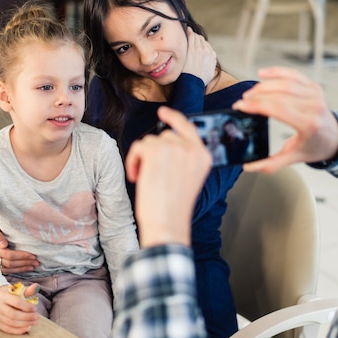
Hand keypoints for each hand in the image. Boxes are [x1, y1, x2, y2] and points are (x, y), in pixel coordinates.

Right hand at [0, 228, 38, 273]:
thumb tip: (3, 245)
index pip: (9, 255)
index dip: (21, 256)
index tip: (32, 255)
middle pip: (10, 263)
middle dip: (25, 262)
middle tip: (36, 261)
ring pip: (9, 268)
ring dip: (23, 268)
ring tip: (34, 265)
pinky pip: (8, 271)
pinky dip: (18, 270)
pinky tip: (27, 268)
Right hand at [0, 284, 38, 333]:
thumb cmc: (13, 294)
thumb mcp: (20, 290)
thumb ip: (28, 290)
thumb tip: (36, 286)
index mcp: (4, 296)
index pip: (16, 302)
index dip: (27, 307)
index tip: (35, 308)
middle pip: (13, 314)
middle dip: (27, 317)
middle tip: (36, 317)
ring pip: (10, 323)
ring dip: (24, 324)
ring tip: (33, 322)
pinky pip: (7, 329)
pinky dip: (18, 330)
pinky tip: (27, 328)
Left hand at [125, 106, 211, 246]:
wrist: (167, 224)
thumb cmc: (174, 209)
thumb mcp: (188, 178)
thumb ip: (184, 158)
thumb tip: (165, 140)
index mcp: (204, 156)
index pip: (189, 128)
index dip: (174, 119)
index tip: (163, 113)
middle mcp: (193, 149)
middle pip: (165, 136)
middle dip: (153, 152)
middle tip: (150, 173)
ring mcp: (176, 148)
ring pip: (150, 142)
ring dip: (142, 158)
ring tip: (144, 178)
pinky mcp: (157, 151)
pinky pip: (139, 146)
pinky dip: (133, 161)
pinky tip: (136, 177)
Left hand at [182, 27, 216, 85]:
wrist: (192, 83)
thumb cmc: (199, 81)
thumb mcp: (210, 73)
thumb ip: (211, 65)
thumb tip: (210, 63)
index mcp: (212, 56)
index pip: (207, 45)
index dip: (201, 44)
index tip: (197, 44)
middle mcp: (207, 51)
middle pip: (202, 40)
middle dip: (197, 39)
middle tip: (191, 38)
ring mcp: (199, 49)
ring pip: (197, 37)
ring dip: (193, 35)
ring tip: (188, 32)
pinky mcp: (191, 48)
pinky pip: (191, 36)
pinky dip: (189, 32)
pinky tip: (186, 30)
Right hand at [232, 67, 337, 172]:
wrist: (334, 138)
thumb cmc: (315, 146)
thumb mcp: (294, 158)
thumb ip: (271, 164)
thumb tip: (249, 166)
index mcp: (308, 124)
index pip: (278, 108)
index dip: (256, 105)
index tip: (241, 107)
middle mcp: (314, 106)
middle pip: (279, 93)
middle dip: (256, 96)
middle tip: (242, 102)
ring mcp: (315, 94)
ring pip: (285, 82)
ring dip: (263, 85)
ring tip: (250, 93)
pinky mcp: (314, 87)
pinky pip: (293, 75)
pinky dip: (277, 72)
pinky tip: (263, 73)